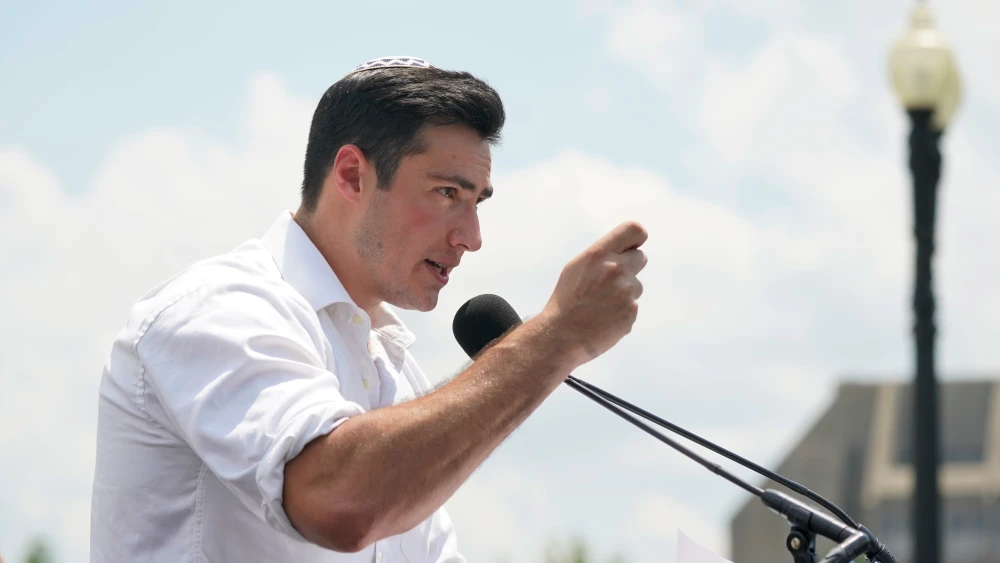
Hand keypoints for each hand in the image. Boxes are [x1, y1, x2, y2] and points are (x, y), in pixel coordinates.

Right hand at [540, 220, 647, 368]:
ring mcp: (626, 291)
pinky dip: (622, 311)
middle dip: (629, 267)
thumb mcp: (577, 267)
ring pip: (636, 285)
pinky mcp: (631, 311)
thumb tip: (625, 248)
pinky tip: (604, 318)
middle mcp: (615, 269)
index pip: (634, 230)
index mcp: (599, 254)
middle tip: (609, 282)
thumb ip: (602, 255)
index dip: (637, 238)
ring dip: (624, 293)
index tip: (633, 246)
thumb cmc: (566, 300)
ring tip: (601, 305)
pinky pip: (633, 306)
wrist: (561, 336)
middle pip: (641, 257)